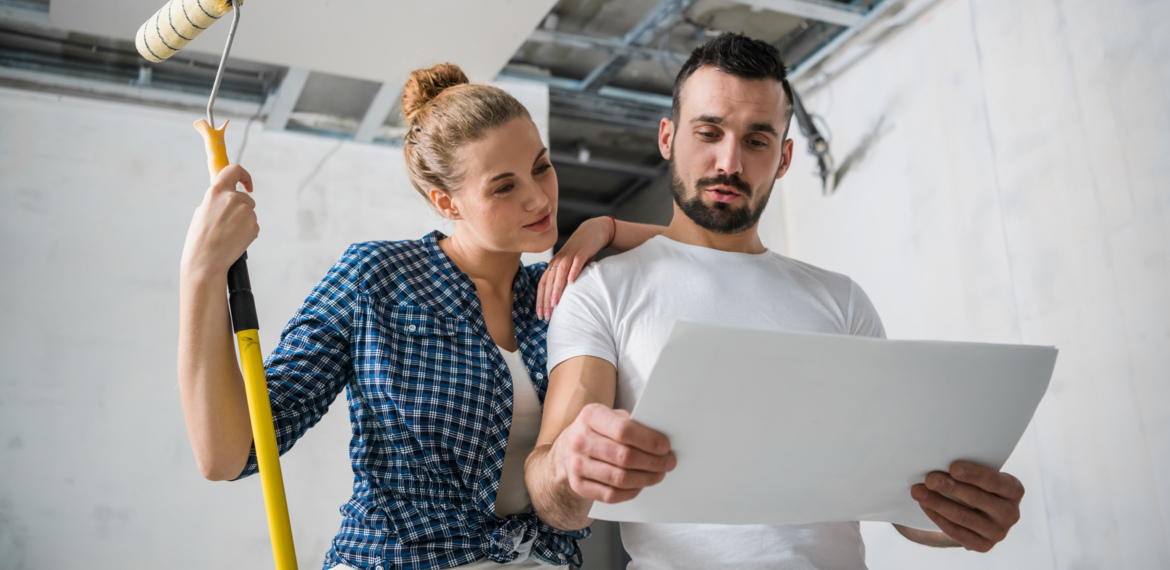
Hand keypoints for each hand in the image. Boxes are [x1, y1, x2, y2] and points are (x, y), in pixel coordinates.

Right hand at [180, 164, 257, 278]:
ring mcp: (246, 212)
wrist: (205, 261)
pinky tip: (234, 240)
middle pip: (246, 198)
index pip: (234, 170)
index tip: (247, 185)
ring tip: (227, 234)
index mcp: (217, 191)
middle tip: (226, 224)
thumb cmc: (200, 238)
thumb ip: (217, 200)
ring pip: (250, 213)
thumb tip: (229, 196)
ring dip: (243, 221)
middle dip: (241, 208)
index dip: (244, 175)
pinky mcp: (254, 225)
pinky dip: (247, 232)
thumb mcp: (202, 211)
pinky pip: (253, 225)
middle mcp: (233, 198)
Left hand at [536, 216, 613, 319]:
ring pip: (560, 273)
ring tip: (555, 303)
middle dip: (546, 300)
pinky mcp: (581, 251)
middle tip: (546, 315)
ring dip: (556, 289)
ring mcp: (569, 255)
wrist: (592, 232)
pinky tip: (571, 282)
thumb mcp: (570, 268)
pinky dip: (573, 272)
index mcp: (553, 266)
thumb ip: (565, 281)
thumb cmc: (581, 254)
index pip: (543, 285)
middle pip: (548, 281)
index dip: (540, 301)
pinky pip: (576, 262)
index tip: (540, 316)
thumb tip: (561, 302)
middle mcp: (558, 261)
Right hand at [549, 403, 675, 502]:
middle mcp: (580, 440)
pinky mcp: (578, 485)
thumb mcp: (610, 417)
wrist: (567, 450)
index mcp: (590, 416)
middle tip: (668, 463)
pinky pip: (610, 495)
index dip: (648, 441)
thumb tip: (661, 440)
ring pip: (620, 478)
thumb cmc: (598, 431)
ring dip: (646, 478)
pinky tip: (640, 485)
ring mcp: (576, 464)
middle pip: (624, 457)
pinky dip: (631, 492)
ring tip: (659, 474)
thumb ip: (632, 424)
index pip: (624, 430)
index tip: (666, 447)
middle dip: (653, 462)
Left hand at [910, 460, 1024, 551]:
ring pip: (964, 517)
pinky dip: (938, 517)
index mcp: (1013, 490)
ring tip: (919, 492)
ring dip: (938, 503)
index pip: (994, 481)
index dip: (974, 474)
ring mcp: (998, 532)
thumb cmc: (975, 486)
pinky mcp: (983, 545)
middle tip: (929, 479)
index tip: (953, 467)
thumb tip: (938, 462)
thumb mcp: (979, 477)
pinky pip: (957, 532)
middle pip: (977, 498)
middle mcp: (1010, 513)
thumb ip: (966, 471)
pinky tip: (925, 506)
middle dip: (950, 487)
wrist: (977, 515)